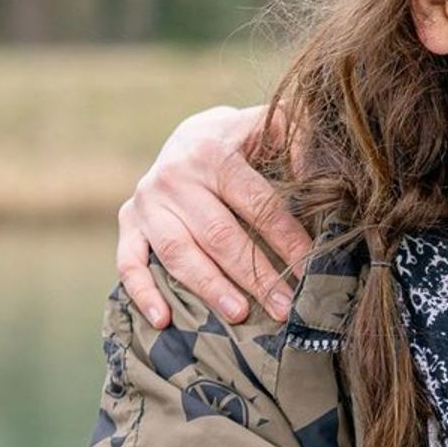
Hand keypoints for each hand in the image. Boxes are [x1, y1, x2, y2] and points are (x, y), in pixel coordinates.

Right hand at [117, 103, 309, 327]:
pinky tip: (163, 319)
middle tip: (283, 307)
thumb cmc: (242, 141)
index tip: (309, 269)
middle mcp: (174, 178)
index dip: (286, 239)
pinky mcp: (129, 221)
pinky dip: (142, 291)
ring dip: (211, 288)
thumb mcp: (269, 127)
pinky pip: (129, 261)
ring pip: (179, 254)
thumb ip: (297, 141)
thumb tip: (318, 178)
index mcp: (213, 153)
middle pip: (219, 235)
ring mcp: (148, 202)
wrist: (190, 136)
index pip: (257, 204)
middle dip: (255, 275)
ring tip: (240, 315)